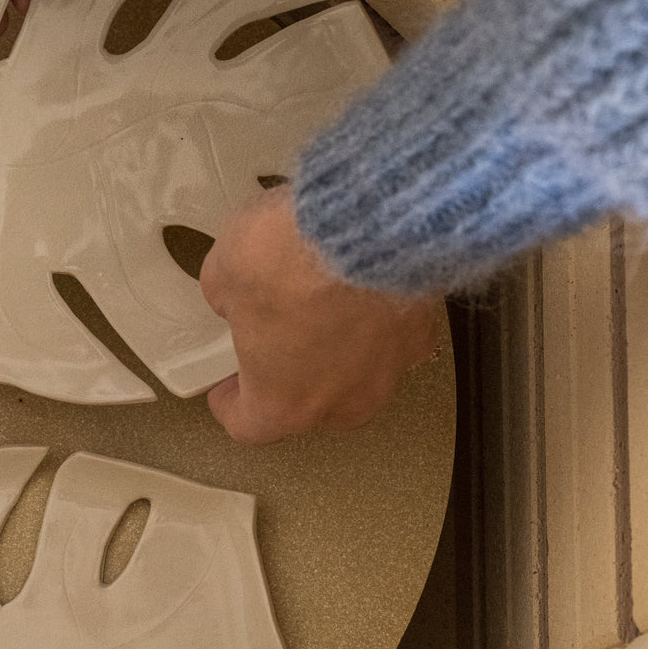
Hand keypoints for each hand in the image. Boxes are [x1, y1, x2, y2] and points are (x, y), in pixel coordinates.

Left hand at [199, 187, 439, 443]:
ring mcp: (389, 371)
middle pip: (309, 409)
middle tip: (271, 348)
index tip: (225, 391)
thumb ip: (225, 299)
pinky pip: (391, 343)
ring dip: (335, 357)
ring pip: (355, 380)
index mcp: (284, 402)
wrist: (372, 222)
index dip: (231, 406)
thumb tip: (236, 297)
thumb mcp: (224, 274)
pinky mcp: (423, 333)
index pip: (250, 427)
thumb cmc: (291, 259)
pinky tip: (359, 295)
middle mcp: (343, 400)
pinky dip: (374, 327)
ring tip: (317, 317)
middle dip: (288, 382)